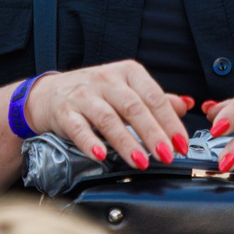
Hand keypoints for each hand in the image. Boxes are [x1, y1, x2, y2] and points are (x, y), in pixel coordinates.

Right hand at [24, 62, 191, 169]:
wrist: (49, 93)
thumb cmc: (94, 92)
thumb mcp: (127, 89)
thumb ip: (155, 99)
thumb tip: (185, 106)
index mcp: (127, 72)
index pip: (154, 97)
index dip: (170, 122)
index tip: (181, 144)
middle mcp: (106, 80)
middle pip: (134, 107)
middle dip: (153, 133)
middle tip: (166, 155)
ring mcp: (84, 95)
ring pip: (108, 118)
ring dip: (126, 142)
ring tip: (140, 161)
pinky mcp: (64, 112)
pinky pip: (78, 128)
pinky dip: (90, 142)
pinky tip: (101, 155)